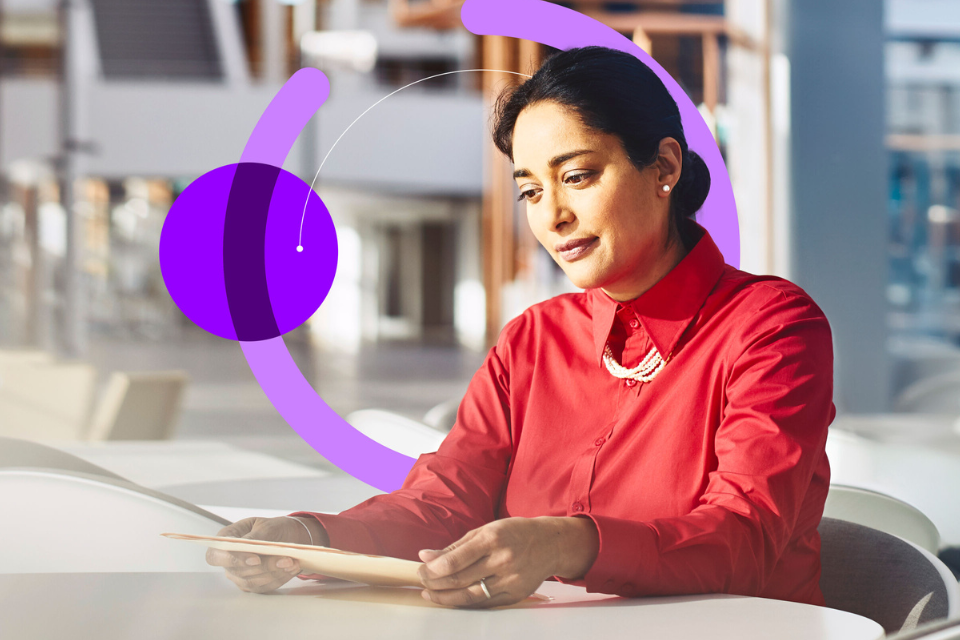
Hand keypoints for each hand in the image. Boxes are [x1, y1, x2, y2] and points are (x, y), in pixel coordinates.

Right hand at [205, 516, 325, 592]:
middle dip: (265, 566)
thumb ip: (256, 536)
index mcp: (225, 540)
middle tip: (286, 559)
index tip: (255, 559)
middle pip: (238, 571)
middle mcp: (228, 561)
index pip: (215, 556)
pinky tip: (293, 569)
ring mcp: (239, 576)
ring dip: (275, 573)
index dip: (231, 560)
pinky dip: (281, 578)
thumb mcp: (266, 525)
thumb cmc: (272, 528)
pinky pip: (264, 587)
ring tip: (293, 563)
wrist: (286, 537)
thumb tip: (246, 545)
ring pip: (253, 581)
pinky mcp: (253, 585)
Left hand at [417, 516, 598, 608]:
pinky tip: (452, 599)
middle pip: (459, 580)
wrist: (550, 544)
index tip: (421, 569)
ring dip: (445, 598)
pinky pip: (484, 604)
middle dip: (435, 583)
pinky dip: (465, 603)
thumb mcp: (486, 530)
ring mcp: (510, 580)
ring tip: (431, 594)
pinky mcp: (515, 595)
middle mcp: (502, 560)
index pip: (455, 560)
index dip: (433, 569)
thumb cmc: (514, 533)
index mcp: (493, 539)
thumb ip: (456, 546)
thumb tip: (426, 556)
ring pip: (470, 596)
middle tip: (422, 581)